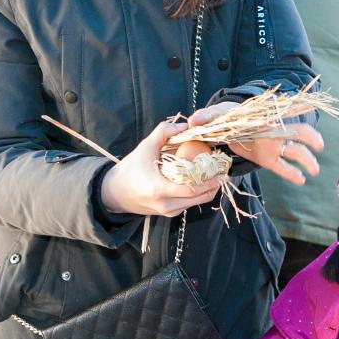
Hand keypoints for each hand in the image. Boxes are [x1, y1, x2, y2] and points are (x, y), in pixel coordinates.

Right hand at [99, 120, 223, 216]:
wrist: (114, 193)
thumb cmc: (129, 169)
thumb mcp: (145, 147)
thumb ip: (163, 132)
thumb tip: (184, 125)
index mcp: (160, 189)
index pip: (192, 189)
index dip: (210, 181)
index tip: (222, 171)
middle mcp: (166, 205)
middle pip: (199, 198)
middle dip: (214, 185)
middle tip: (224, 172)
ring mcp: (168, 212)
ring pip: (196, 203)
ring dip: (208, 190)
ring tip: (217, 176)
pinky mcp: (168, 214)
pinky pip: (189, 204)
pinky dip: (198, 194)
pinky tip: (203, 182)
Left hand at [187, 102, 322, 185]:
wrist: (225, 128)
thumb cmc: (226, 116)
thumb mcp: (216, 113)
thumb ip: (206, 116)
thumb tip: (193, 121)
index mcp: (264, 117)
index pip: (284, 109)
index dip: (299, 106)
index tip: (311, 106)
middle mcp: (273, 130)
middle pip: (297, 131)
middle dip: (310, 137)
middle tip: (318, 145)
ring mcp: (273, 145)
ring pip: (295, 150)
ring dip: (306, 159)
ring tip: (314, 171)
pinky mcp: (268, 159)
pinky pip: (283, 166)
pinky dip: (292, 173)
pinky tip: (301, 180)